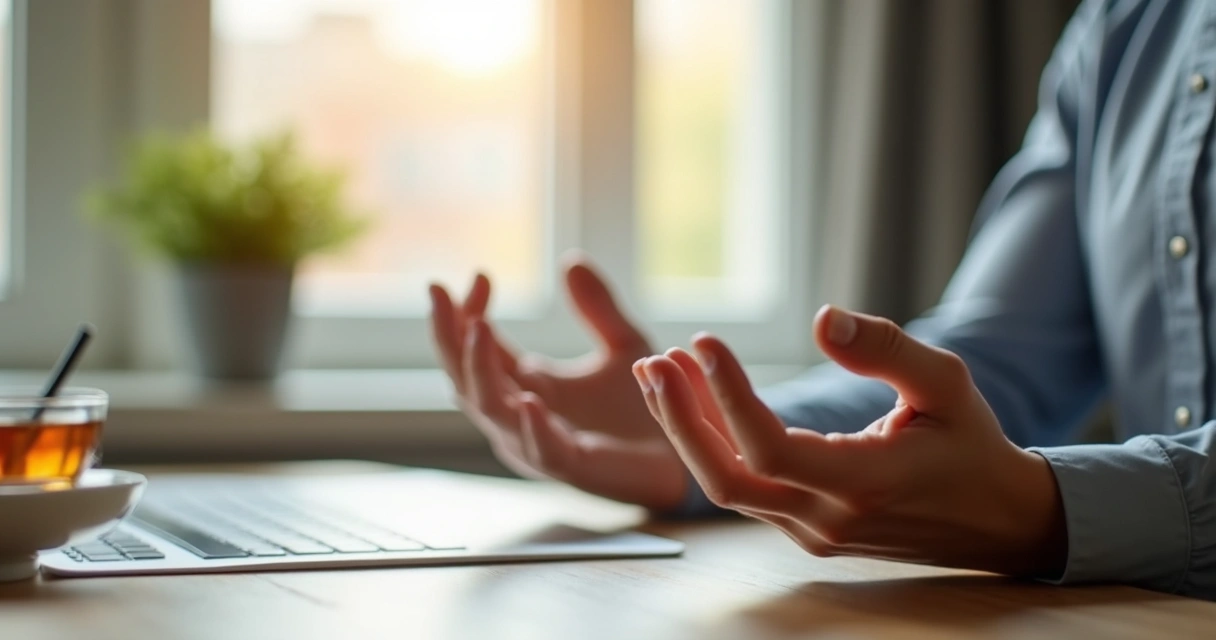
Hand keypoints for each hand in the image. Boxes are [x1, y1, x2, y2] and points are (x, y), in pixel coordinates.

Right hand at [429, 257, 687, 509]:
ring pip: (489, 410)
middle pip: (465, 376)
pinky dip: (532, 427)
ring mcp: (539, 443)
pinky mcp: (572, 468)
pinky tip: (528, 400)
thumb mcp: (623, 344)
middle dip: (448, 335)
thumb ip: (597, 308)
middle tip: (440, 293)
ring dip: (478, 369)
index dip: (468, 312)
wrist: (682, 452)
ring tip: (478, 327)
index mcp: (526, 385)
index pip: (479, 347)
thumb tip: (571, 260)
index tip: (478, 274)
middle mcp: (521, 415)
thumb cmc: (645, 406)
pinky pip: (541, 449)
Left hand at [633, 305, 1067, 575]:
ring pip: (728, 486)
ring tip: (661, 371)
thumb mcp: (946, 382)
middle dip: (679, 420)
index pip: (770, 447)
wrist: (996, 520)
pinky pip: (745, 488)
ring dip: (688, 429)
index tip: (704, 342)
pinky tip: (696, 399)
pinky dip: (713, 444)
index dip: (727, 396)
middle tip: (654, 361)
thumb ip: (885, 349)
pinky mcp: (805, 529)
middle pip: (727, 479)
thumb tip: (822, 317)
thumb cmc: (970, 444)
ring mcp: (812, 531)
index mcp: (866, 483)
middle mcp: (829, 518)